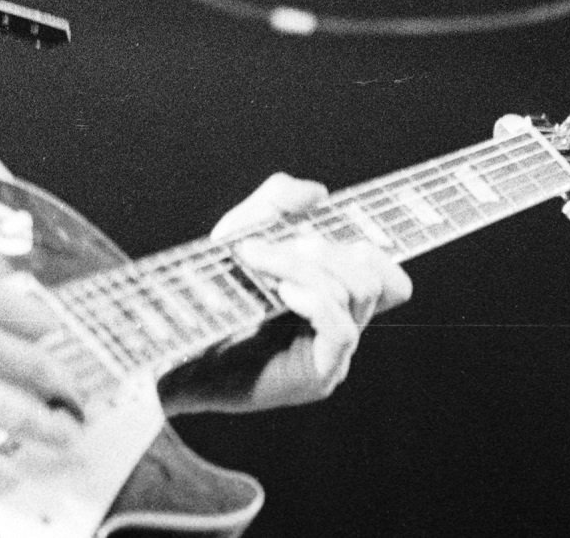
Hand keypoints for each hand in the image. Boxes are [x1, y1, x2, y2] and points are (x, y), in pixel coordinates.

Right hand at [0, 191, 84, 488]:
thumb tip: (10, 299)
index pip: (34, 319)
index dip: (49, 335)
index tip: (56, 346)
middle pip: (35, 369)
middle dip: (64, 389)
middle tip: (77, 400)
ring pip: (12, 414)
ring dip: (47, 430)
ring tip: (64, 438)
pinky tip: (8, 473)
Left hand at [169, 173, 411, 413]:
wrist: (177, 357)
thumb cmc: (211, 299)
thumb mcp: (240, 235)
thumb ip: (275, 204)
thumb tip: (319, 192)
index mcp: (335, 300)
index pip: (392, 279)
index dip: (372, 250)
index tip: (311, 232)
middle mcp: (342, 328)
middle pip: (373, 276)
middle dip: (322, 248)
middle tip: (264, 245)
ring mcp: (334, 355)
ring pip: (356, 293)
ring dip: (304, 264)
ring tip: (256, 260)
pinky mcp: (316, 377)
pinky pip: (341, 329)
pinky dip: (314, 298)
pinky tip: (280, 290)